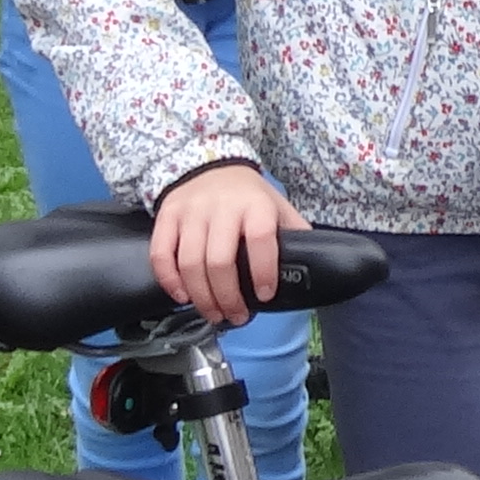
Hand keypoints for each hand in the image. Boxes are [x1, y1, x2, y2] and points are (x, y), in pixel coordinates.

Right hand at [150, 161, 308, 324]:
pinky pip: (161, 254)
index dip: (263, 271)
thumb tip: (318, 263)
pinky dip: (169, 280)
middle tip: (235, 316)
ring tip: (213, 313)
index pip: (261, 240)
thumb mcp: (277, 205)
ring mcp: (191, 212)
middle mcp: (222, 207)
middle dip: (228, 297)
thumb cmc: (247, 194)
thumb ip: (294, 232)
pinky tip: (182, 296)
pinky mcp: (167, 216)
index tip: (265, 295)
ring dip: (201, 296)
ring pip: (190, 263)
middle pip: (220, 261)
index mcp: (256, 205)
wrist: (209, 163)